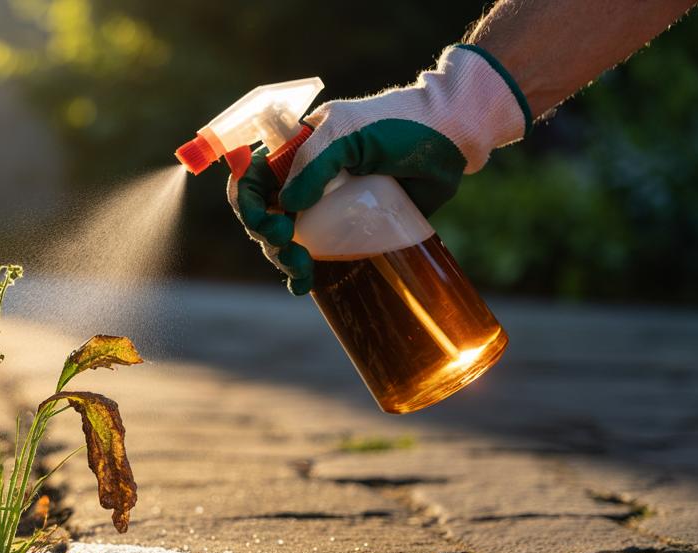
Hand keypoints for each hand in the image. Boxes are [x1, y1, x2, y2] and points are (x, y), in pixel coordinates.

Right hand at [230, 44, 530, 294]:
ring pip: (286, 239)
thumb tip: (286, 207)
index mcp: (296, 150)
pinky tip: (303, 285)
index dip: (247, 202)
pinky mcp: (351, 228)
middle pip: (264, 214)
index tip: (266, 221)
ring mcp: (327, 205)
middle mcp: (305, 179)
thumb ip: (313, 163)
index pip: (252, 177)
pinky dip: (303, 272)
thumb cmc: (397, 124)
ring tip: (302, 272)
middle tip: (289, 247)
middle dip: (267, 235)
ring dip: (283, 258)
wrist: (450, 137)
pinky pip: (317, 252)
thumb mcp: (348, 133)